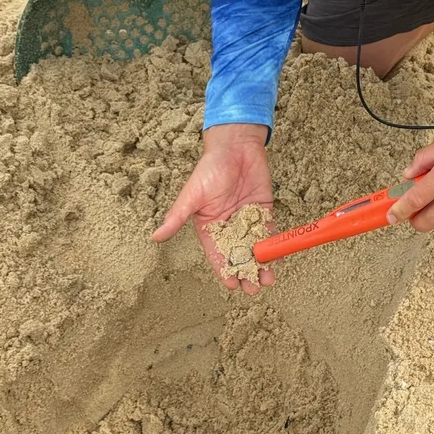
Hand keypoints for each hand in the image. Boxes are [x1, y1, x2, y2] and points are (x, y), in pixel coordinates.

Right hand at [152, 123, 275, 294]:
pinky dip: (273, 246)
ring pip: (255, 248)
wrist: (236, 146)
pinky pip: (268, 232)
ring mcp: (247, 220)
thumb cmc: (210, 169)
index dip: (224, 270)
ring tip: (267, 280)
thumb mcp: (192, 194)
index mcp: (209, 227)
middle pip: (238, 255)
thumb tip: (155, 237)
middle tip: (253, 287)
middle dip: (245, 272)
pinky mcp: (262, 211)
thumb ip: (177, 217)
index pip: (217, 254)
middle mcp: (228, 227)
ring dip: (261, 264)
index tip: (232, 285)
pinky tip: (278, 259)